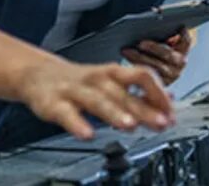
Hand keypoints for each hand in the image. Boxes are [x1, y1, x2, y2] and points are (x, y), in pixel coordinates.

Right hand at [16, 56, 173, 139]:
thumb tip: (168, 99)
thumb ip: (138, 92)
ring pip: (96, 100)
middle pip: (122, 91)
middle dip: (143, 108)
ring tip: (130, 126)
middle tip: (161, 122)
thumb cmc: (79, 81)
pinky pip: (66, 113)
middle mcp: (96, 79)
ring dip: (115, 112)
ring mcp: (74, 90)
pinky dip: (77, 123)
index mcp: (113, 73)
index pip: (142, 77)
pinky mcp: (53, 103)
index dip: (158, 93)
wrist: (37, 75)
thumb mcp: (111, 81)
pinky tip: (87, 134)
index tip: (171, 112)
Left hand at [122, 27, 192, 84]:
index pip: (186, 40)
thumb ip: (162, 30)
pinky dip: (135, 67)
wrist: (155, 69)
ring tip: (126, 50)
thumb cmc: (157, 48)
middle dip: (153, 48)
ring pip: (156, 67)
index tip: (175, 26)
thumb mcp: (162, 38)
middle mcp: (179, 64)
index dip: (182, 33)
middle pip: (167, 54)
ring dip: (139, 58)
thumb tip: (152, 14)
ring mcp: (170, 75)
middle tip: (140, 43)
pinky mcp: (158, 84)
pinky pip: (147, 76)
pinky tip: (125, 61)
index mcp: (183, 50)